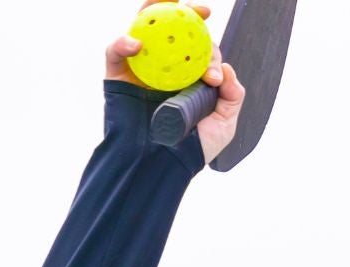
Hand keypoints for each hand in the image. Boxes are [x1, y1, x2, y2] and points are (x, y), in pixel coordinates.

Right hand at [105, 2, 244, 164]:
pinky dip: (124, 42)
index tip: (216, 64)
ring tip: (165, 3)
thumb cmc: (192, 149)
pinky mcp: (118, 77)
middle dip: (184, 14)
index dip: (209, 44)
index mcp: (189, 76)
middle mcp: (166, 68)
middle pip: (172, 31)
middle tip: (201, 9)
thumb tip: (226, 68)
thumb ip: (233, 95)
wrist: (161, 167)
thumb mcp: (224, 123)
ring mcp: (142, 70)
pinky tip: (137, 43)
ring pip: (143, 30)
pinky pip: (116, 51)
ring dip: (152, 12)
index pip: (199, 49)